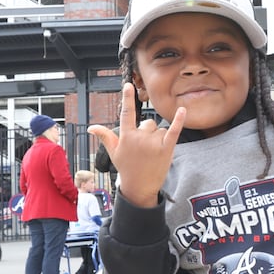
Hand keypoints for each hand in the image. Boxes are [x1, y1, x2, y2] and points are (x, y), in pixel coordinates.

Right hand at [87, 84, 184, 207]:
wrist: (140, 187)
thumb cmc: (126, 168)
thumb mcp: (113, 152)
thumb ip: (105, 136)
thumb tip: (91, 127)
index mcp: (126, 136)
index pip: (126, 113)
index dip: (127, 98)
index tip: (128, 85)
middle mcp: (140, 138)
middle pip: (148, 123)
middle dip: (147, 133)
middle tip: (144, 150)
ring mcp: (153, 143)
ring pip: (159, 129)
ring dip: (158, 138)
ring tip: (153, 154)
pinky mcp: (166, 148)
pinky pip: (174, 130)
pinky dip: (179, 120)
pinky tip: (182, 110)